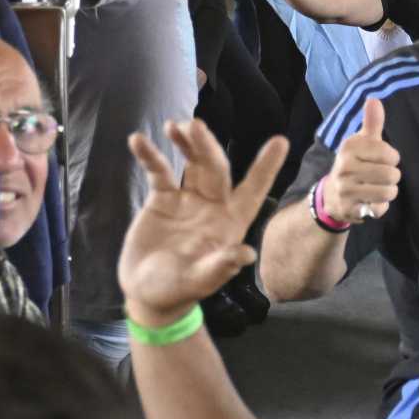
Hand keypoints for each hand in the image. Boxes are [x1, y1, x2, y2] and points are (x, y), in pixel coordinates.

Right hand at [119, 118, 288, 325]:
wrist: (146, 293)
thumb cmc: (179, 290)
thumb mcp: (199, 281)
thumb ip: (219, 266)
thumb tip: (247, 254)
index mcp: (230, 223)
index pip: (253, 191)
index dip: (265, 168)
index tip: (280, 141)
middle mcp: (213, 205)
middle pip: (215, 168)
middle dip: (207, 147)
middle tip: (196, 126)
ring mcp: (187, 199)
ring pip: (192, 163)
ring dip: (187, 143)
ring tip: (176, 126)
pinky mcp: (162, 199)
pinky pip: (158, 171)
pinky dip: (150, 155)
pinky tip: (137, 140)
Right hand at [318, 98, 399, 224]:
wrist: (332, 194)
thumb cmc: (354, 163)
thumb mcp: (361, 142)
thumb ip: (371, 123)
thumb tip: (374, 99)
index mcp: (350, 148)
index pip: (389, 154)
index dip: (392, 158)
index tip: (383, 159)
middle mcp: (345, 167)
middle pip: (391, 174)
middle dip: (392, 177)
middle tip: (381, 176)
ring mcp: (346, 189)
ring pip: (388, 192)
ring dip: (388, 192)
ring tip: (378, 188)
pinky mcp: (349, 209)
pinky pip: (378, 209)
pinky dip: (380, 207)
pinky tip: (370, 201)